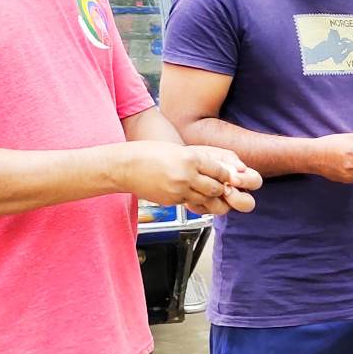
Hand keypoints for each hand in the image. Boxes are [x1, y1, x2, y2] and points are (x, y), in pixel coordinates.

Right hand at [115, 142, 259, 215]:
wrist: (124, 167)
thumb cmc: (148, 154)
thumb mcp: (177, 150)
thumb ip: (196, 160)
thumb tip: (216, 169)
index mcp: (190, 158)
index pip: (220, 171)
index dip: (226, 175)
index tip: (227, 176)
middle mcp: (186, 175)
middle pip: (216, 188)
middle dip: (221, 188)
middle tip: (221, 186)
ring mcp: (179, 190)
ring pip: (206, 199)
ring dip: (209, 197)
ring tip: (206, 191)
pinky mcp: (172, 200)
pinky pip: (190, 203)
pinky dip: (195, 200)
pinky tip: (191, 194)